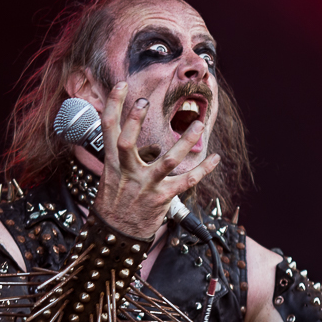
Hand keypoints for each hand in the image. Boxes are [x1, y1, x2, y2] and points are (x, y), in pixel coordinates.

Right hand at [92, 82, 220, 238]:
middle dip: (135, 120)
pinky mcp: (162, 198)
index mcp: (112, 162)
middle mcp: (127, 171)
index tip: (121, 85)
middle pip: (128, 141)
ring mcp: (145, 185)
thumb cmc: (114, 204)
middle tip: (145, 101)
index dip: (113, 105)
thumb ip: (120, 156)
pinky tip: (214, 158)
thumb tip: (134, 139)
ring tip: (198, 124)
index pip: (108, 128)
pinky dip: (202, 170)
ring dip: (185, 142)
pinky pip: (186, 181)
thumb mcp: (109, 177)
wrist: (115, 236)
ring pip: (167, 160)